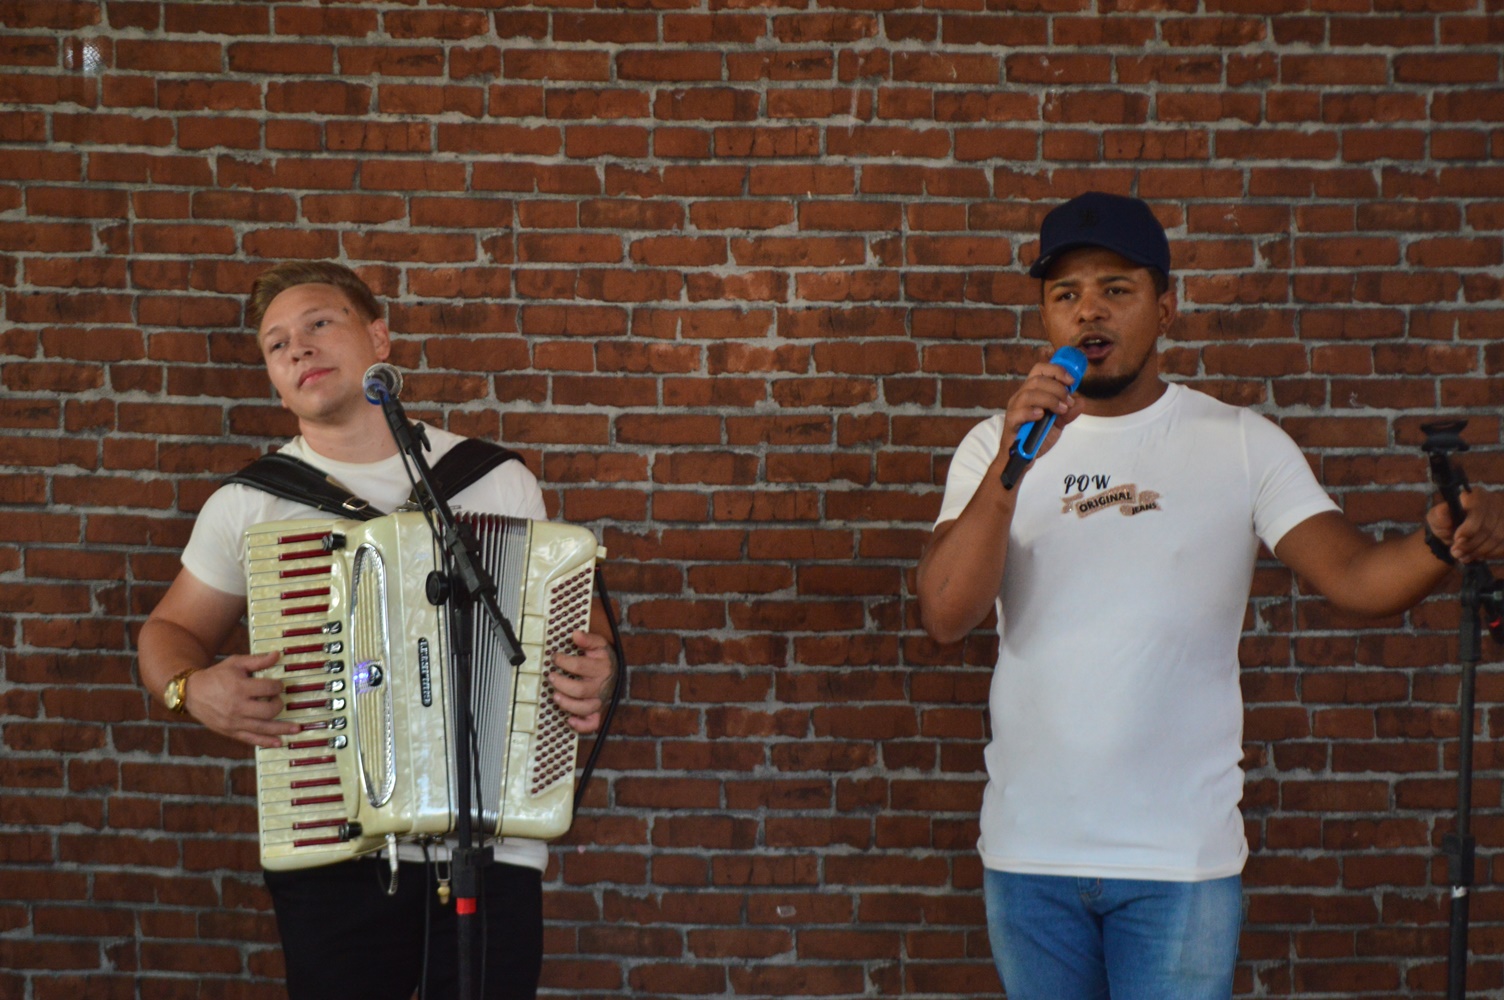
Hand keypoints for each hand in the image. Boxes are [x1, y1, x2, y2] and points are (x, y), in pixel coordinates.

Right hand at [185, 651, 300, 748]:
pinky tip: (279, 742)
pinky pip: (251, 739)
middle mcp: (238, 707)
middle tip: (278, 700)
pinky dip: (266, 742)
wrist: (192, 693)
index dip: (278, 686)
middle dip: (279, 704)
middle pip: (269, 710)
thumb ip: (257, 661)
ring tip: (297, 729)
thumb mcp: (236, 663)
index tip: (278, 685)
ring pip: (263, 728)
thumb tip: (277, 655)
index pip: (269, 688)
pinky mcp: (231, 732)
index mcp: (240, 688)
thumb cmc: (217, 676)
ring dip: (282, 729)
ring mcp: (234, 722)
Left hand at [551, 629, 615, 734]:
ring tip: (555, 696)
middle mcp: (600, 686)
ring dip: (568, 704)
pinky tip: (570, 720)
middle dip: (562, 683)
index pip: (579, 666)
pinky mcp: (597, 710)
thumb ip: (588, 639)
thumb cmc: (603, 658)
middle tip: (551, 676)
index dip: (564, 661)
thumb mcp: (599, 644)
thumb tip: (575, 634)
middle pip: (580, 690)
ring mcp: (599, 700)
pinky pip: (592, 723)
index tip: (555, 657)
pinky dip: (581, 725)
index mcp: (601, 668)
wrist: (617, 671)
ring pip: (585, 708)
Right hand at [999, 352, 1085, 469]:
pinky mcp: (1011, 423)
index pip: (1040, 370)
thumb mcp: (1057, 424)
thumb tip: (1081, 401)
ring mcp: (1014, 409)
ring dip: (1049, 399)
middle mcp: (1021, 397)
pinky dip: (1031, 412)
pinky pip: (1018, 412)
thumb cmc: (1035, 438)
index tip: (1071, 381)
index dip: (1056, 370)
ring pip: (1029, 393)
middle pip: (1037, 380)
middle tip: (1067, 403)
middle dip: (1057, 389)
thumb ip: (1068, 413)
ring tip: (1060, 411)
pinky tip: (1041, 416)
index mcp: (1032, 392)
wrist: (1021, 459)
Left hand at [1427, 488, 1503, 563]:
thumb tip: (1444, 513)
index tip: (1457, 539)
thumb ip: (1438, 516)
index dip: (1469, 527)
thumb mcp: (1436, 518)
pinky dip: (1491, 554)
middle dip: (1471, 544)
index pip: (1478, 509)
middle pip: (1488, 527)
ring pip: (1498, 537)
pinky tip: (1478, 556)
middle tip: (1456, 552)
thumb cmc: (1446, 523)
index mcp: (1475, 496)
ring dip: (1479, 551)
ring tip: (1463, 556)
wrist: (1455, 534)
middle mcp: (1494, 502)